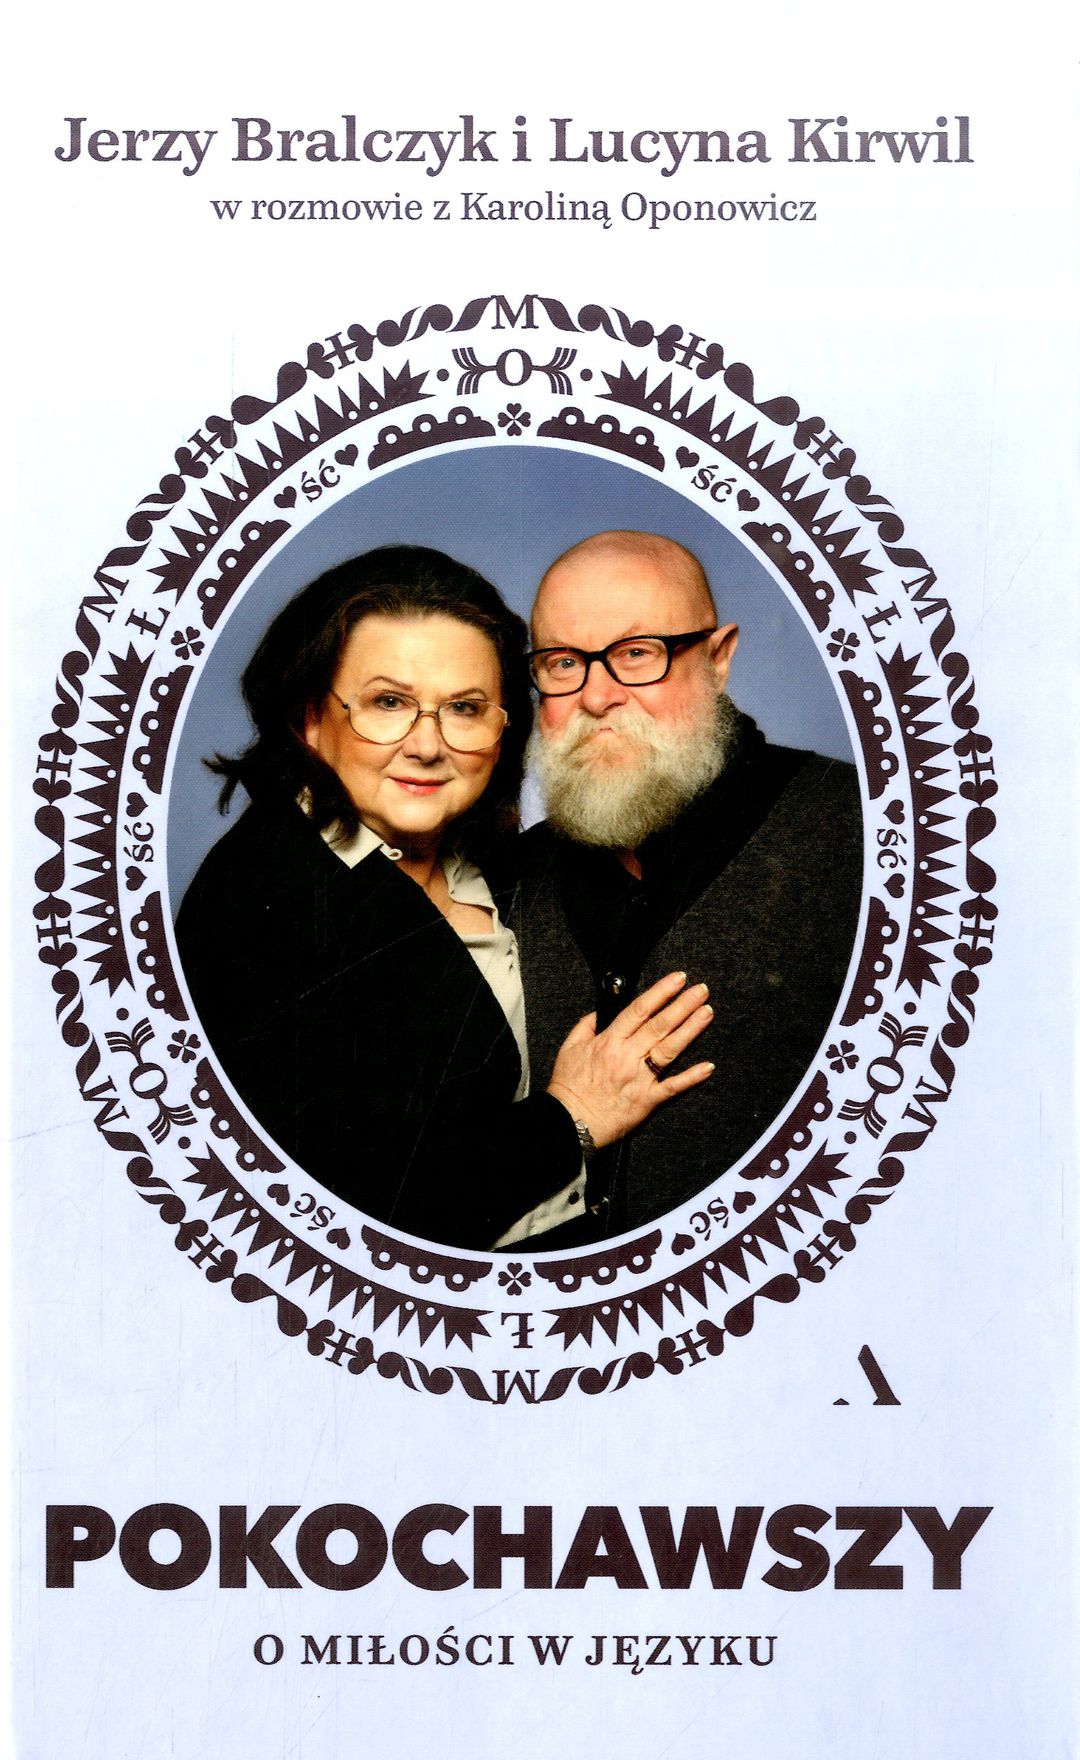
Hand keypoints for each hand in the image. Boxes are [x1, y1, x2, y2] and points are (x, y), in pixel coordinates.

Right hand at [546, 971, 714, 1149]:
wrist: (570, 1122)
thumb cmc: (569, 1088)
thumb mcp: (570, 1048)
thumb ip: (586, 1025)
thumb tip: (601, 1011)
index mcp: (609, 1042)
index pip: (639, 1010)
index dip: (661, 992)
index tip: (677, 980)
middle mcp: (627, 1057)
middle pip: (660, 1025)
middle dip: (683, 1005)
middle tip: (701, 991)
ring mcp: (639, 1078)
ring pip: (669, 1049)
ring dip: (691, 1030)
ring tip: (707, 1013)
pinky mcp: (647, 1100)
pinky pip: (672, 1087)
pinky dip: (691, 1077)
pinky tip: (708, 1066)